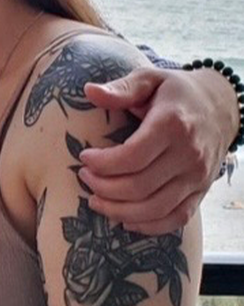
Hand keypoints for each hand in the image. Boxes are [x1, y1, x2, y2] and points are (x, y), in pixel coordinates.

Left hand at [77, 66, 231, 234]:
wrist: (222, 107)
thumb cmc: (177, 92)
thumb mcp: (150, 78)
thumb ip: (121, 88)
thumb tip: (89, 91)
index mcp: (172, 125)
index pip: (133, 156)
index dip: (103, 163)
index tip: (83, 158)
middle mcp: (188, 155)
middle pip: (140, 186)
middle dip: (104, 187)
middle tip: (83, 177)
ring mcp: (197, 177)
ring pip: (156, 208)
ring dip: (119, 210)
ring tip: (95, 200)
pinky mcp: (201, 191)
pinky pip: (176, 219)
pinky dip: (149, 226)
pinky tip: (124, 219)